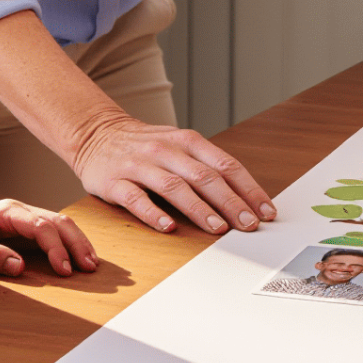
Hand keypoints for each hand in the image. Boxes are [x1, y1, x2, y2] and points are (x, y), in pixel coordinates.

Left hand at [0, 198, 98, 277]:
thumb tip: (19, 267)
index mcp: (9, 212)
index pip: (42, 227)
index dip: (56, 248)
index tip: (64, 270)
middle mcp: (21, 211)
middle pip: (59, 222)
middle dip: (77, 244)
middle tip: (90, 267)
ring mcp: (25, 218)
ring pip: (60, 224)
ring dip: (77, 242)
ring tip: (91, 263)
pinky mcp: (25, 227)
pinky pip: (54, 231)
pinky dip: (69, 243)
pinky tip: (77, 255)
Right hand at [71, 115, 276, 234]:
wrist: (96, 133)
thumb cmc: (146, 146)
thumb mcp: (180, 146)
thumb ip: (207, 166)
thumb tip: (245, 197)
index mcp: (188, 141)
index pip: (226, 165)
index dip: (249, 189)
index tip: (266, 211)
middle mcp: (167, 150)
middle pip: (205, 177)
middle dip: (231, 202)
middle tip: (249, 224)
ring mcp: (140, 165)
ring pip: (174, 187)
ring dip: (199, 209)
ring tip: (218, 228)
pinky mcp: (115, 181)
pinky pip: (136, 198)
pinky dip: (153, 213)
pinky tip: (168, 227)